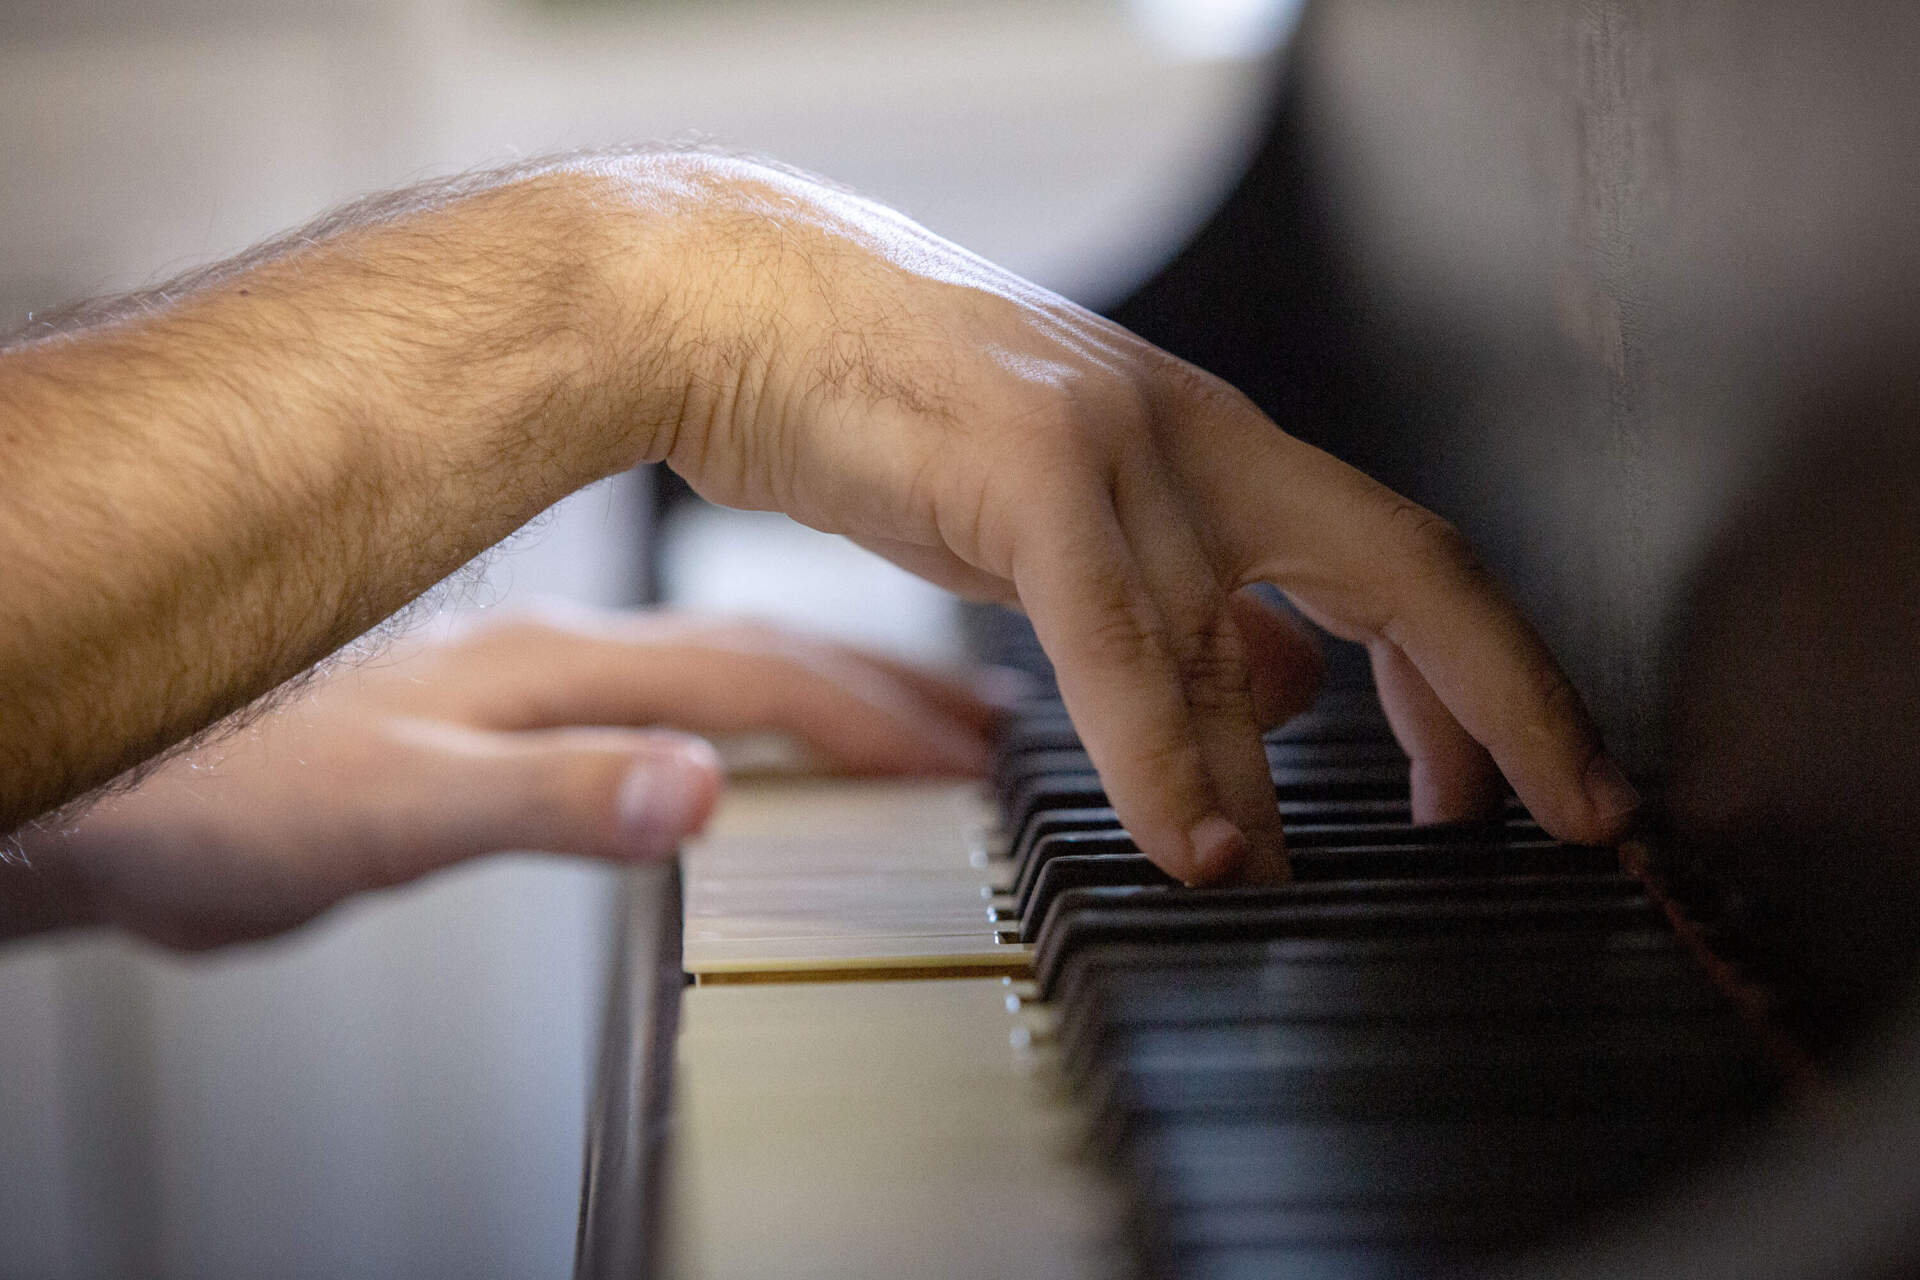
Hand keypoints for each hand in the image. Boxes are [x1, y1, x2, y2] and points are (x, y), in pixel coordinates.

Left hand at [13, 608, 998, 948]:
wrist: (110, 794)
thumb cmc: (231, 806)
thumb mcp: (402, 816)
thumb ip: (555, 799)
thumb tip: (702, 789)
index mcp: (556, 665)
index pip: (754, 679)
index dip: (872, 713)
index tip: (970, 747)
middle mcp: (559, 656)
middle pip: (761, 656)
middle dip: (885, 685)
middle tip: (988, 713)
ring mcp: (536, 682)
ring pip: (720, 668)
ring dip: (829, 688)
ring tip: (918, 711)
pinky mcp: (507, 720)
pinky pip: (667, 703)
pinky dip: (747, 718)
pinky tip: (760, 738)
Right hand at [639, 156, 1640, 882]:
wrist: (736, 299)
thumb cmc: (886, 403)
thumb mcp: (1061, 515)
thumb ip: (1175, 604)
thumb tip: (1275, 697)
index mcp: (1210, 445)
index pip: (1403, 561)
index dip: (1492, 674)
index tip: (1540, 774)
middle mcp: (1192, 436)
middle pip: (1403, 567)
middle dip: (1504, 699)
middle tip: (1562, 815)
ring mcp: (1115, 443)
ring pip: (1236, 639)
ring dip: (1269, 791)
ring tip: (1279, 890)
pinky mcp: (1025, 467)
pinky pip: (1117, 641)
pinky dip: (1157, 758)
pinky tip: (1182, 842)